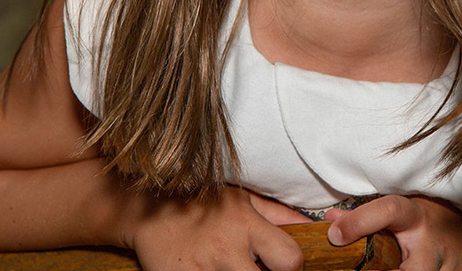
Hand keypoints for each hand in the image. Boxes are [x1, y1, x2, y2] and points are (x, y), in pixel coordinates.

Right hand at [123, 185, 311, 270]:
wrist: (148, 208)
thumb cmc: (203, 203)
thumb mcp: (244, 199)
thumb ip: (280, 215)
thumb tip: (313, 226)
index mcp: (247, 225)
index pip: (289, 259)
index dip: (292, 269)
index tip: (282, 268)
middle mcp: (227, 248)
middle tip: (257, 270)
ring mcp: (203, 267)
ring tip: (233, 270)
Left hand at [325, 195, 461, 269]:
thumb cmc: (453, 228)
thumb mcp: (419, 213)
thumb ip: (377, 216)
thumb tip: (331, 220)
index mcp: (421, 217)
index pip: (389, 210)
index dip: (359, 221)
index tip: (334, 233)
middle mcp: (427, 247)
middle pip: (381, 264)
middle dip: (361, 265)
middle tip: (340, 263)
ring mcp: (434, 270)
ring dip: (382, 269)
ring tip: (378, 261)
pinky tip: (399, 268)